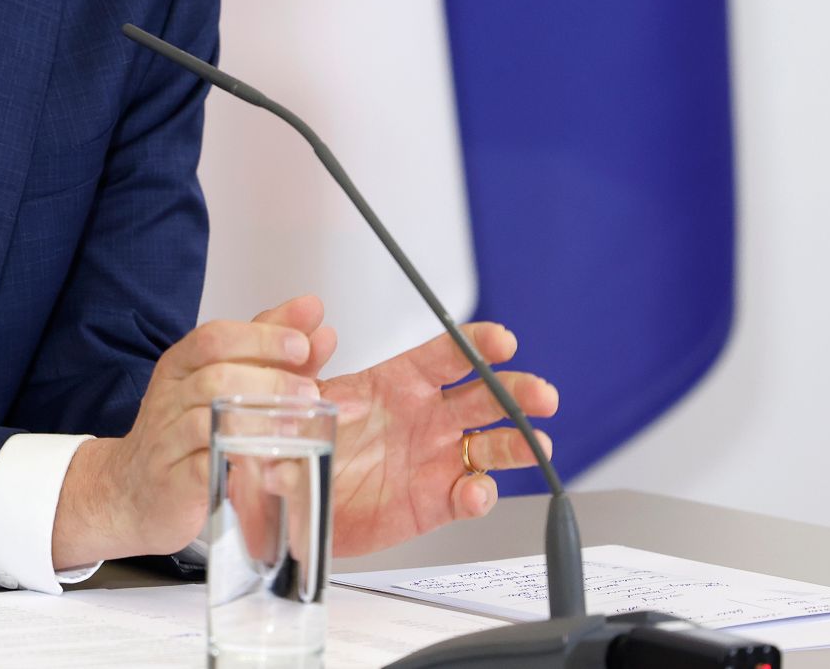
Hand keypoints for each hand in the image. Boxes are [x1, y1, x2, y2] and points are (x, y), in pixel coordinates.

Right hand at [51, 301, 325, 566]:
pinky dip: (236, 463)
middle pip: (215, 377)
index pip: (215, 338)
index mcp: (181, 364)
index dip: (261, 338)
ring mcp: (167, 440)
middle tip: (309, 391)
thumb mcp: (222, 380)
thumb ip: (267, 348)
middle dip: (269, 381)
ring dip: (259, 421)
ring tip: (296, 426)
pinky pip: (203, 469)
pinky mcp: (173, 483)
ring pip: (209, 421)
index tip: (302, 344)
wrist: (132, 491)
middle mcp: (169, 397)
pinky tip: (266, 462)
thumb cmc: (185, 431)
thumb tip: (312, 312)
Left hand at [258, 302, 556, 557]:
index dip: (476, 344)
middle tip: (540, 394)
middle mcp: (426, 417)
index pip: (447, 355)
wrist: (289, 497)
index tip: (502, 340)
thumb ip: (304, 358)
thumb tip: (319, 328)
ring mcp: (434, 459)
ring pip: (491, 446)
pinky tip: (476, 491)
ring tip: (537, 444)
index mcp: (399, 382)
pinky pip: (467, 496)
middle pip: (485, 396)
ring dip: (519, 442)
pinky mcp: (433, 502)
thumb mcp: (293, 390)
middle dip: (517, 392)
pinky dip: (479, 495)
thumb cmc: (300, 438)